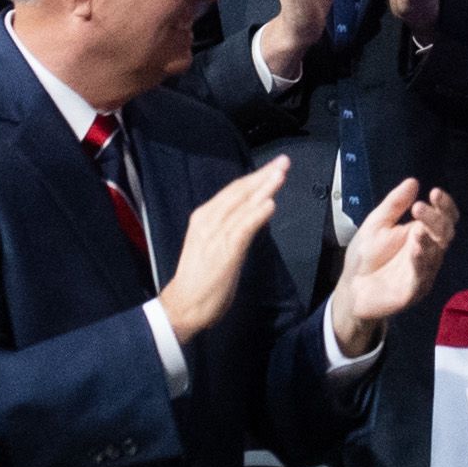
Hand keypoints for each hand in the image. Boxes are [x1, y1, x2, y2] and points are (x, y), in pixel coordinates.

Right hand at [159, 155, 290, 338]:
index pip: (233, 191)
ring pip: (243, 205)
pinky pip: (243, 228)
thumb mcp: (212, 245)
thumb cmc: (199, 278)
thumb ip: (230, 229)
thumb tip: (253, 215)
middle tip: (283, 162)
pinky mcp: (225, 250)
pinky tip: (270, 204)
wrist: (184, 304)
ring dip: (264, 188)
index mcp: (204, 217)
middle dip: (263, 175)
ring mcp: (216, 234)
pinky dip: (257, 214)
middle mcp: (208, 220)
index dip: (254, 178)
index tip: (273, 168)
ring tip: (281, 175)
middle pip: (240, 192)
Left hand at [326, 176, 460, 347]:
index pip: (443, 218)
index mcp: (421, 233)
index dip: (444, 206)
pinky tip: (415, 250)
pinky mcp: (414, 289)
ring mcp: (423, 271)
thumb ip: (395, 204)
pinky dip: (421, 262)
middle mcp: (428, 251)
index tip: (435, 192)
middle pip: (445, 233)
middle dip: (436, 219)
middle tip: (420, 208)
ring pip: (436, 254)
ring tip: (419, 228)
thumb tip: (413, 181)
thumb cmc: (366, 256)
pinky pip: (422, 275)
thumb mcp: (377, 224)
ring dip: (429, 239)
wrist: (351, 287)